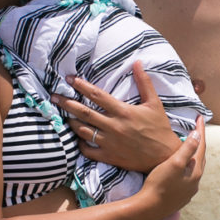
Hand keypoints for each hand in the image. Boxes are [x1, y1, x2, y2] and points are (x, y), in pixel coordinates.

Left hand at [53, 62, 181, 171]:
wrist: (165, 156)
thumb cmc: (160, 128)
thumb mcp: (154, 103)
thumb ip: (144, 82)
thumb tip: (137, 62)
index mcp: (123, 111)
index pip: (97, 96)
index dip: (82, 86)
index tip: (70, 79)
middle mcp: (113, 126)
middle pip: (84, 112)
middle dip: (67, 103)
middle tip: (54, 97)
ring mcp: (109, 142)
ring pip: (83, 131)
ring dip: (71, 122)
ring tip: (64, 116)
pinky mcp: (109, 156)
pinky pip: (88, 151)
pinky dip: (80, 144)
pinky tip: (77, 138)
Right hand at [139, 117, 205, 219]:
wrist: (148, 208)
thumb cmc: (160, 184)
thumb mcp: (174, 163)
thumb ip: (187, 149)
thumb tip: (197, 135)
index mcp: (195, 172)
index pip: (201, 146)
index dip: (201, 131)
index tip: (200, 117)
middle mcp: (195, 182)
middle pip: (199, 158)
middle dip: (198, 143)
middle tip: (195, 129)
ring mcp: (187, 191)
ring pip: (193, 169)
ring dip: (192, 156)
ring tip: (187, 146)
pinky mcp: (179, 197)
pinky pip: (186, 178)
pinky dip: (185, 167)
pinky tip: (179, 167)